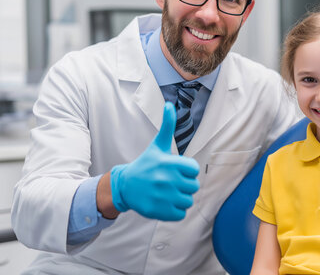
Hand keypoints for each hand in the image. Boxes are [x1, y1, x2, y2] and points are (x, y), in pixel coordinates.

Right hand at [110, 102, 199, 219]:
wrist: (125, 186)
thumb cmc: (146, 164)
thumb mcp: (157, 145)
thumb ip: (167, 126)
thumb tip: (169, 104)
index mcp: (168, 163)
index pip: (194, 170)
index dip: (187, 170)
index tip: (175, 170)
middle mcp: (166, 180)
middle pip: (193, 187)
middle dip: (184, 185)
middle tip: (171, 182)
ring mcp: (162, 197)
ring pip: (188, 201)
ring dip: (180, 198)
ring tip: (167, 192)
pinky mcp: (158, 212)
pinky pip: (180, 214)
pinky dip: (175, 211)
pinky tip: (164, 203)